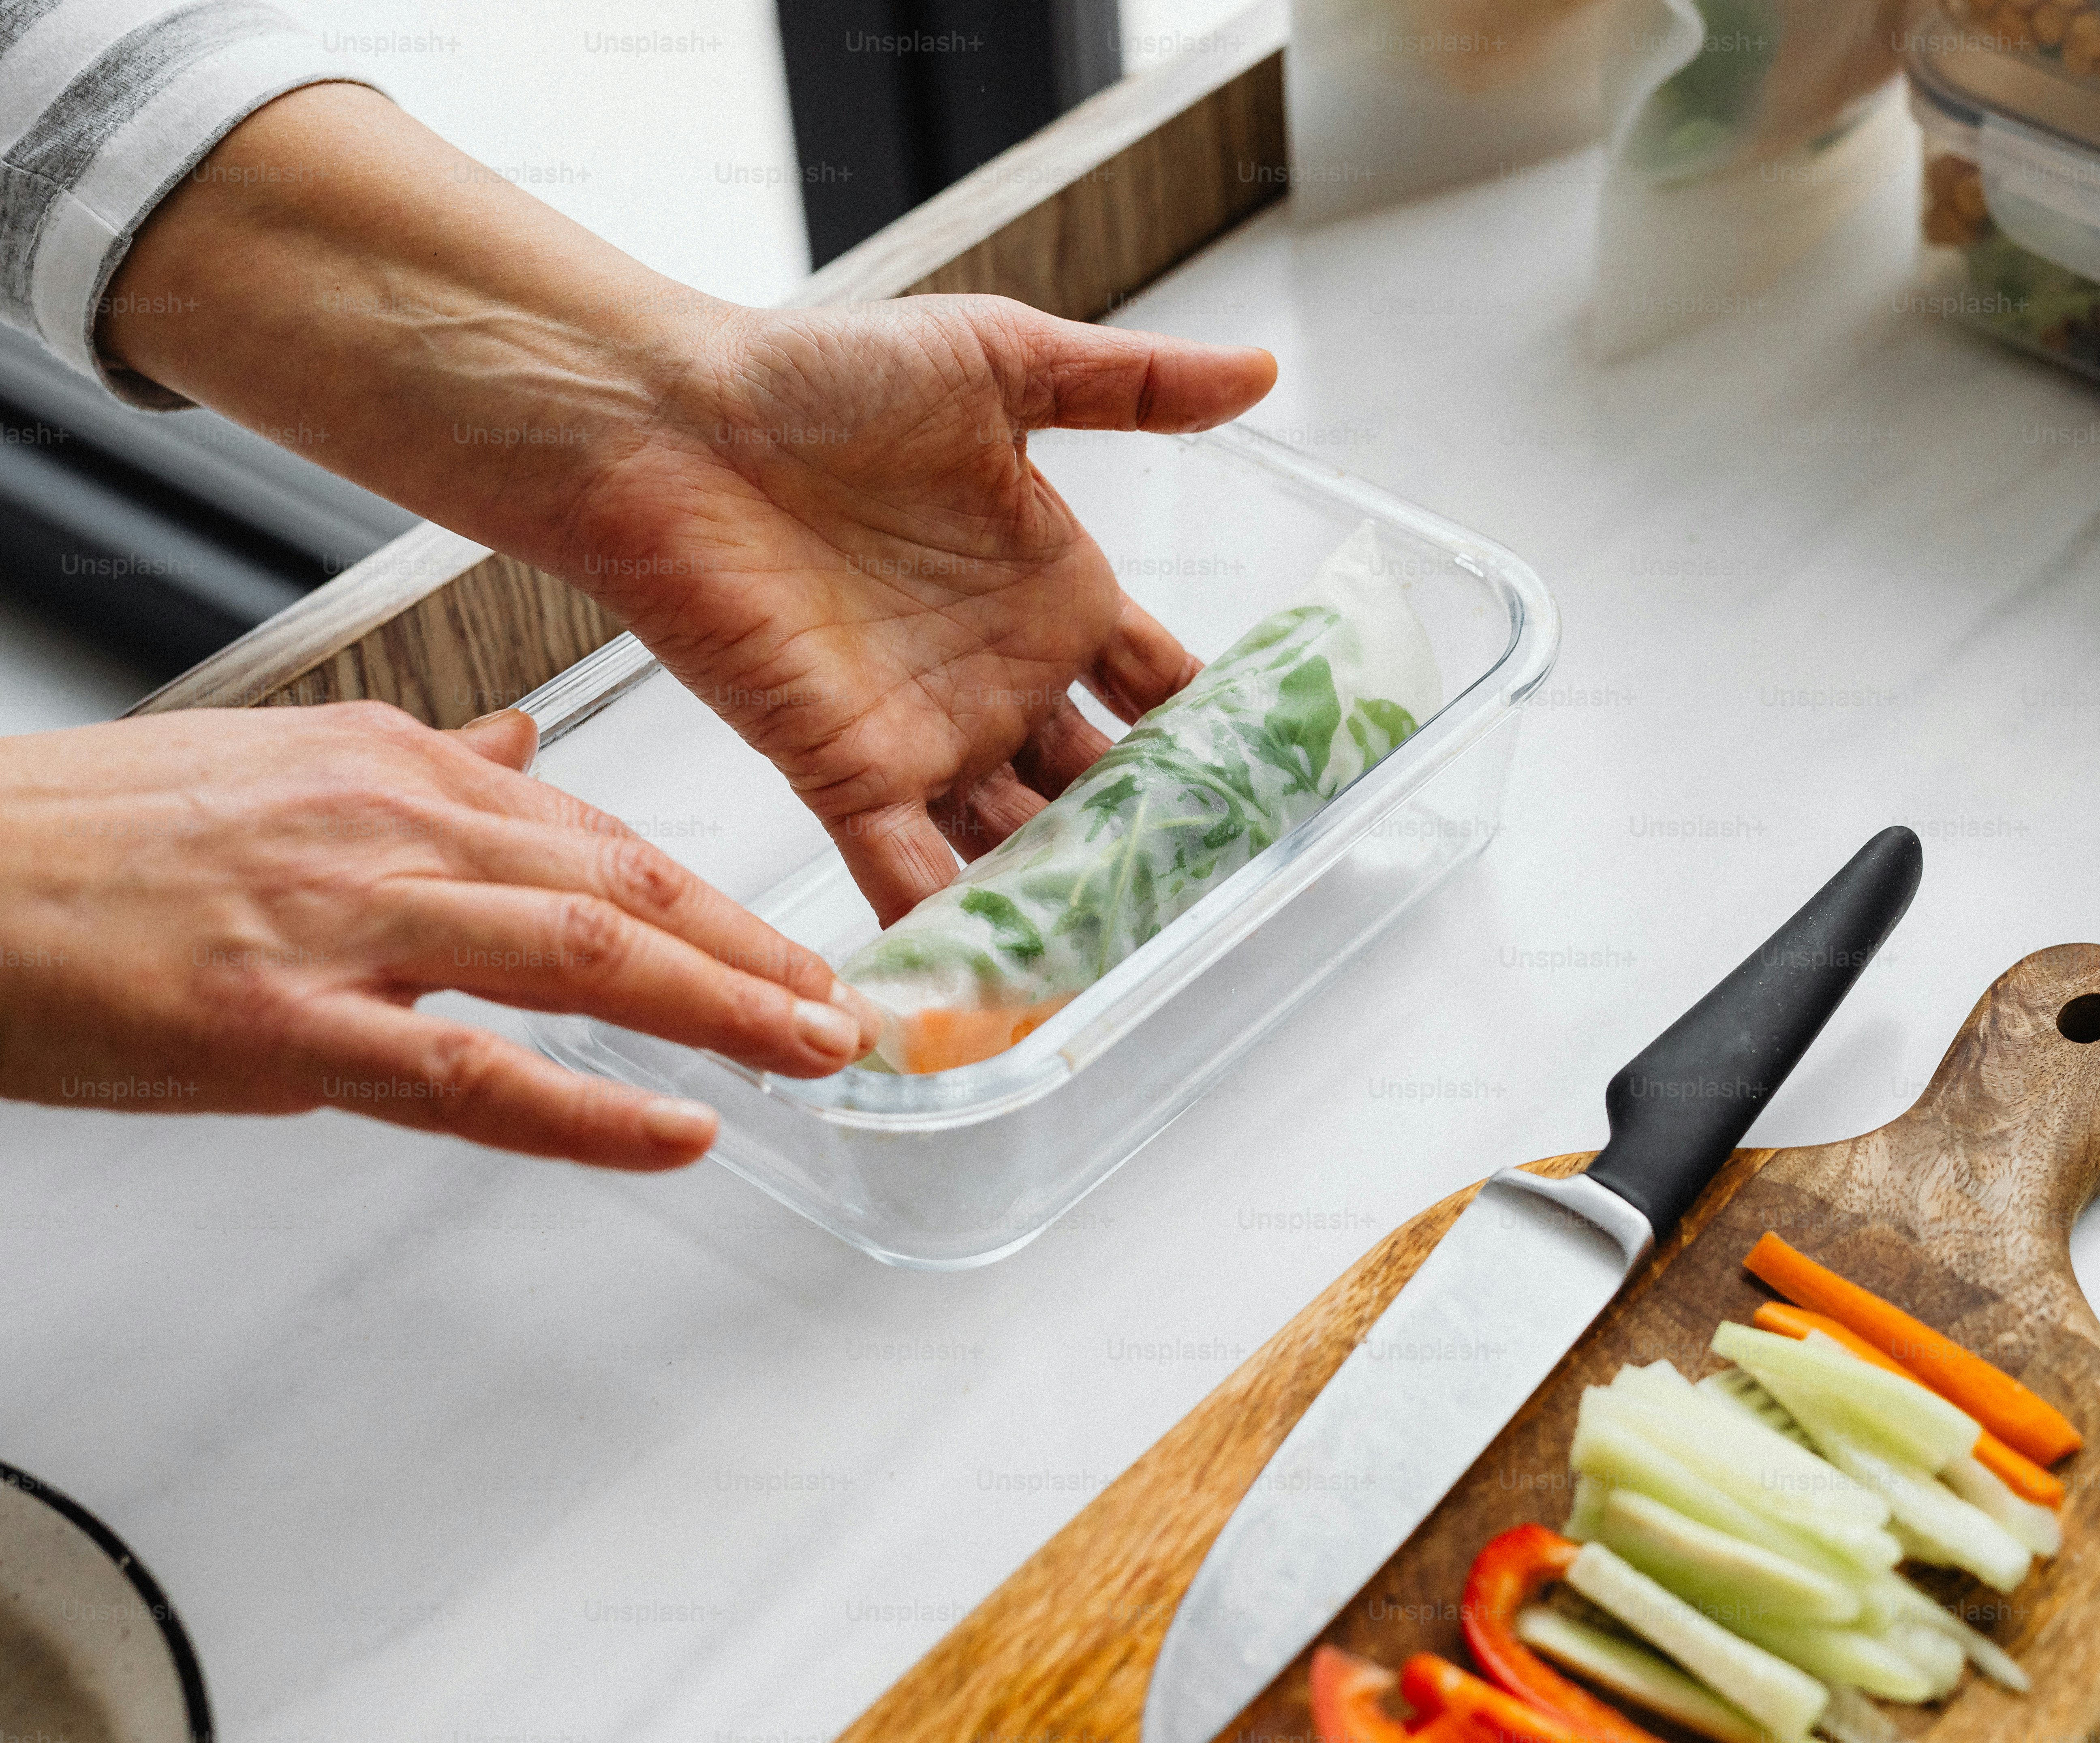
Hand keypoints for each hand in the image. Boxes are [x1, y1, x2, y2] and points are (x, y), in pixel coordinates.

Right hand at [0, 705, 880, 1167]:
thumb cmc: (101, 838)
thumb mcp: (282, 764)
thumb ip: (422, 765)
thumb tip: (520, 746)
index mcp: (392, 768)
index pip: (601, 835)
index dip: (716, 902)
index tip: (793, 950)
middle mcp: (387, 828)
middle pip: (621, 890)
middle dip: (753, 953)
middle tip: (848, 1008)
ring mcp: (338, 925)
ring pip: (578, 959)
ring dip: (718, 1010)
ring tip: (812, 1052)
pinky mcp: (277, 1025)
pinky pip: (469, 1075)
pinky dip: (587, 1110)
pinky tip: (675, 1132)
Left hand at [565, 296, 1266, 917]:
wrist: (667, 422)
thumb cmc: (815, 375)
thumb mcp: (1000, 359)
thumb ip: (1134, 384)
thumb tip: (1261, 367)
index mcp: (1050, 595)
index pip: (1157, 691)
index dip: (1212, 736)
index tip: (1279, 785)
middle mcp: (1001, 681)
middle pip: (1100, 788)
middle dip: (1153, 841)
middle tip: (1219, 897)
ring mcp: (929, 735)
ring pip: (1020, 848)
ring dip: (1069, 904)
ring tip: (1134, 963)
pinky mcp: (847, 772)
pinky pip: (910, 879)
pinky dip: (951, 940)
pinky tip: (998, 998)